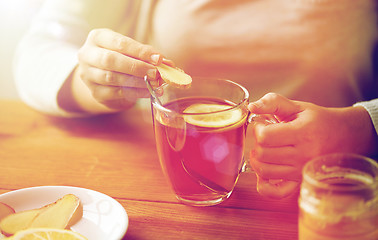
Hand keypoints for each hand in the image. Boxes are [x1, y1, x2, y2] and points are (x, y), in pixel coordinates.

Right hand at [66, 28, 170, 112]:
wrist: (103, 77)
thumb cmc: (120, 58)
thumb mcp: (130, 50)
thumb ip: (146, 54)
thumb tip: (166, 63)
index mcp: (97, 38)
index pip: (119, 43)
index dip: (140, 52)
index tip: (158, 59)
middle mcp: (88, 55)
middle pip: (110, 60)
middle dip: (136, 67)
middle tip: (155, 73)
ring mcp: (88, 75)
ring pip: (112, 78)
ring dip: (137, 82)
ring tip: (153, 83)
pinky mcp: (95, 92)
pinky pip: (115, 93)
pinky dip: (134, 93)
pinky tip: (147, 92)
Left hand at [248, 93, 376, 198]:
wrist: (345, 136)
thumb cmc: (318, 120)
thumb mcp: (297, 106)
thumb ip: (273, 102)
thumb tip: (252, 107)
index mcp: (301, 133)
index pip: (265, 137)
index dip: (258, 129)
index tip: (264, 124)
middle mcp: (302, 155)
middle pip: (263, 154)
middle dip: (257, 143)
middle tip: (265, 136)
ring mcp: (300, 171)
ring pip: (265, 171)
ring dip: (257, 160)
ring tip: (265, 150)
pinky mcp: (299, 182)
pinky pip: (276, 192)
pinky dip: (264, 185)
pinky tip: (264, 172)